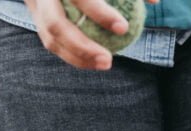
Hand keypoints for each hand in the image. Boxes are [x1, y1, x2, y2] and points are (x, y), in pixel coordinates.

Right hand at [24, 0, 157, 69]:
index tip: (123, 28)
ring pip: (50, 38)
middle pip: (57, 25)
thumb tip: (155, 1)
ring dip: (77, 56)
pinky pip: (50, 42)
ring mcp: (36, 6)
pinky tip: (93, 62)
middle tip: (108, 60)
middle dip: (82, 46)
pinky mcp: (35, 18)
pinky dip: (72, 55)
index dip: (101, 14)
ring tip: (104, 64)